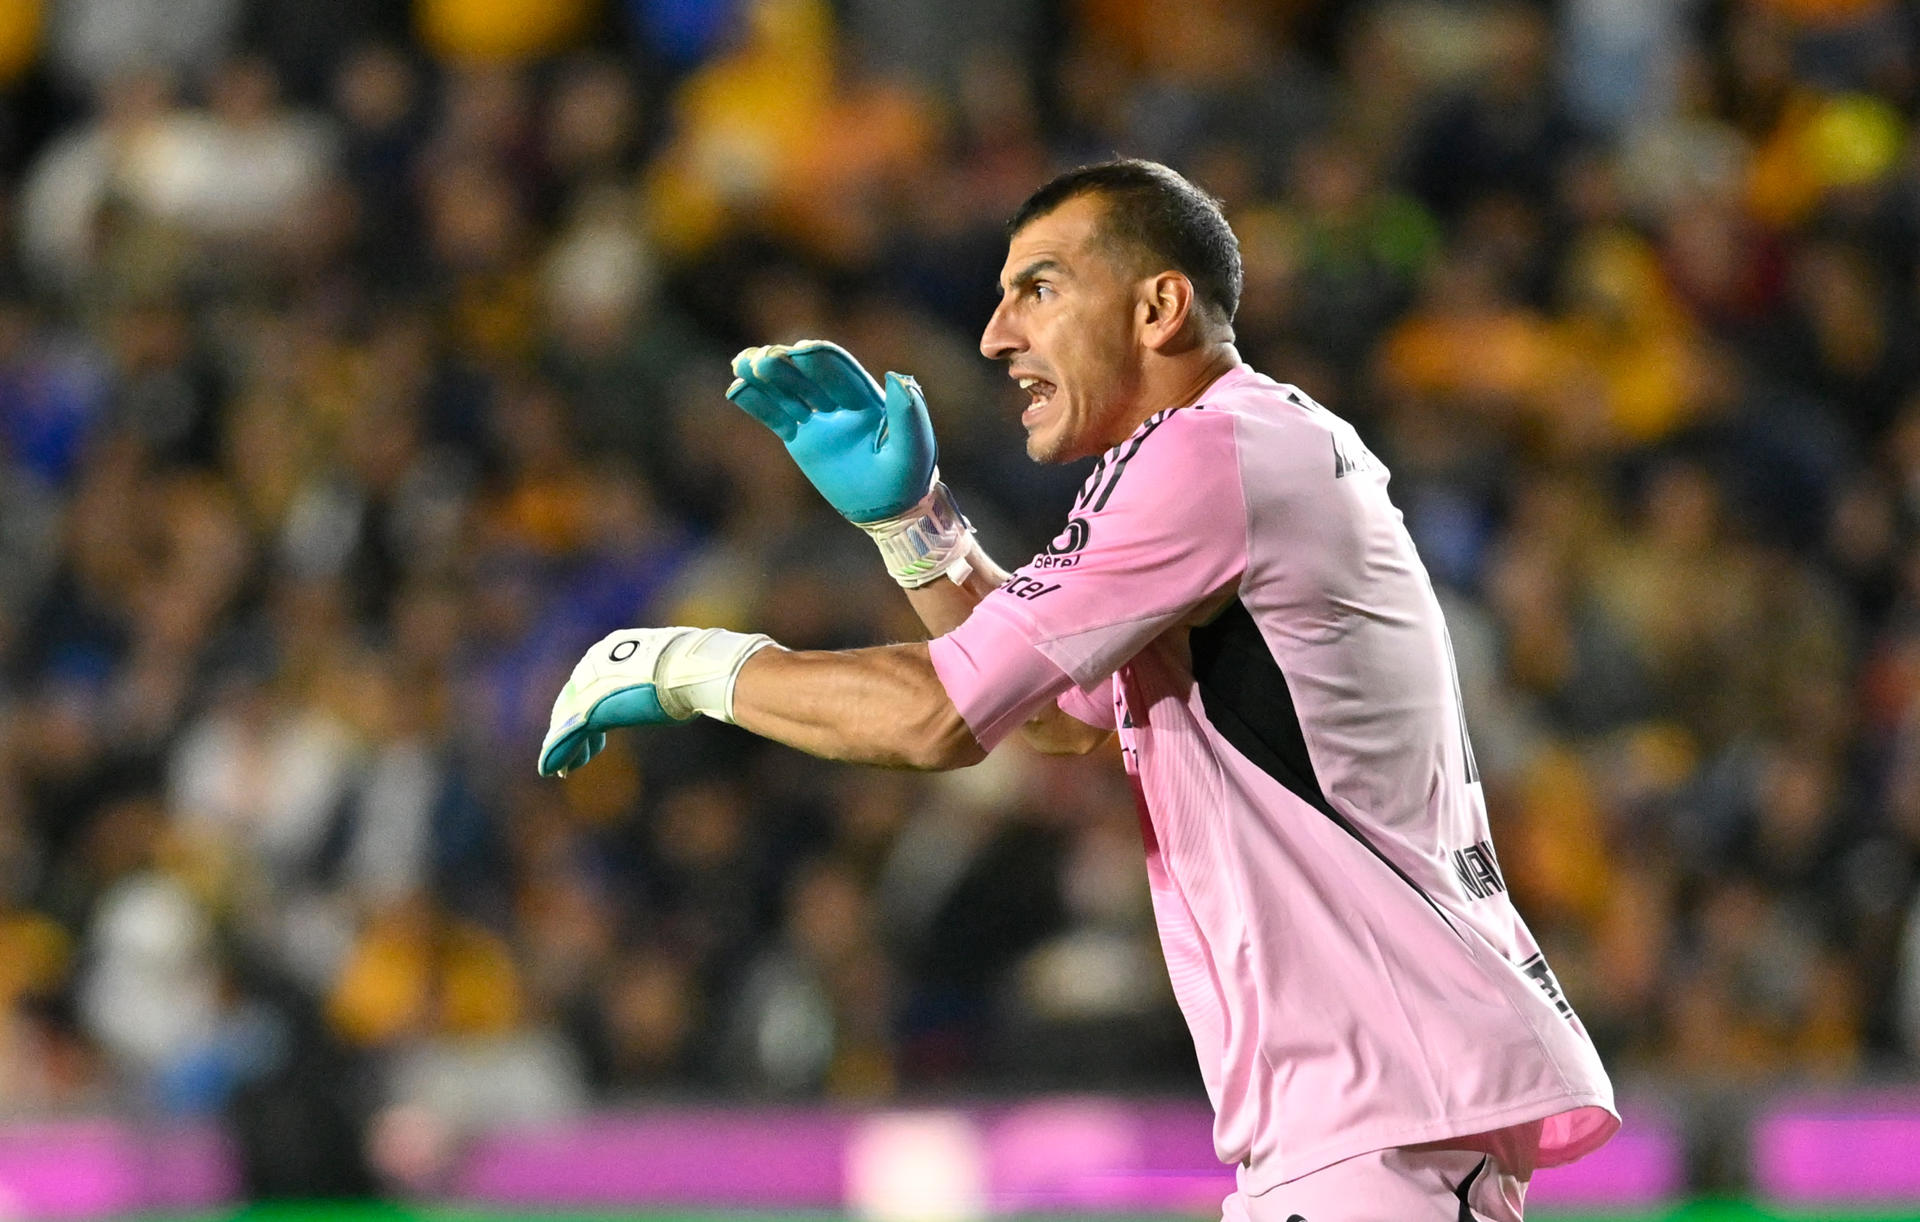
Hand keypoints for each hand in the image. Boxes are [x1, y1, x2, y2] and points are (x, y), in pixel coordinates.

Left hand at [539, 627, 772, 776]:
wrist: (697, 669)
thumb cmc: (699, 668)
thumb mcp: (680, 669)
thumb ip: (674, 676)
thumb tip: (706, 680)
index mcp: (615, 647)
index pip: (593, 679)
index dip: (590, 705)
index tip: (593, 727)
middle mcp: (595, 662)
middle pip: (574, 698)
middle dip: (572, 727)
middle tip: (575, 752)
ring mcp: (592, 684)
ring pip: (568, 719)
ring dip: (565, 746)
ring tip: (562, 767)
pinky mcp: (593, 707)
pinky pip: (569, 734)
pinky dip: (559, 752)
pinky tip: (553, 769)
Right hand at [727, 340, 936, 523]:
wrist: (890, 509)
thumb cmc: (908, 479)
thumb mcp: (914, 449)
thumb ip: (908, 413)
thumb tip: (898, 375)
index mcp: (868, 399)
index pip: (839, 372)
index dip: (819, 361)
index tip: (798, 351)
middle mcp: (840, 403)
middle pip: (807, 377)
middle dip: (786, 366)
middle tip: (762, 359)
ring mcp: (818, 420)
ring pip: (787, 393)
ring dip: (765, 378)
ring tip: (741, 363)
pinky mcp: (801, 438)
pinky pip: (775, 417)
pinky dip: (757, 404)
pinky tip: (735, 390)